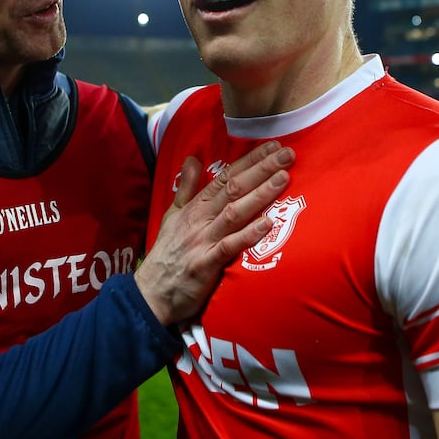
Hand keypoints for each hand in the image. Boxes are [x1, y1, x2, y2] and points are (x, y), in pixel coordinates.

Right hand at [135, 141, 294, 324]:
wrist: (151, 292)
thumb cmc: (166, 254)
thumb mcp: (172, 214)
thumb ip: (186, 187)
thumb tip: (192, 158)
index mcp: (195, 206)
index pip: (225, 176)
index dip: (249, 160)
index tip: (272, 146)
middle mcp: (201, 218)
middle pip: (234, 188)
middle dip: (261, 169)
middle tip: (287, 154)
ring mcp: (204, 240)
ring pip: (235, 212)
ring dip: (260, 194)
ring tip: (283, 178)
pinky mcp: (206, 263)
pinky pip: (230, 246)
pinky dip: (248, 234)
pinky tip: (268, 223)